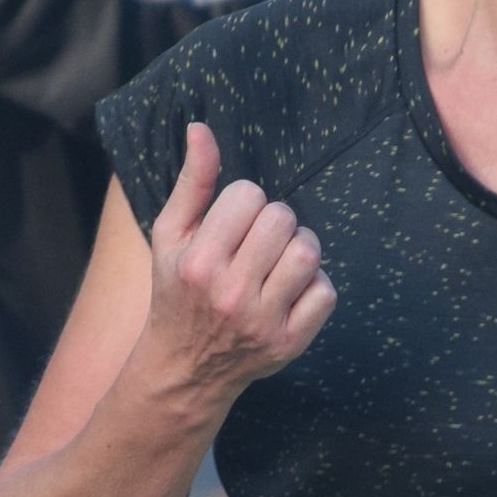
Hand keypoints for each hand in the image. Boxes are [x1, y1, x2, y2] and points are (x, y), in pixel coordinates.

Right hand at [141, 121, 334, 410]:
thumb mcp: (171, 236)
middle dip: (273, 223)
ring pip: (308, 253)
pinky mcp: (289, 343)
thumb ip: (191, 183)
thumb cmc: (178, 290)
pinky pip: (325, 292)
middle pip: (282, 219)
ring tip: (278, 260)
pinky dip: (314, 286)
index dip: (244, 203)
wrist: (184, 367)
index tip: (232, 226)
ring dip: (299, 248)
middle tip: (257, 243)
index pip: (249, 195)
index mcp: (198, 262)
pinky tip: (290, 291)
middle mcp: (230, 293)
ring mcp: (262, 322)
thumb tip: (201, 128)